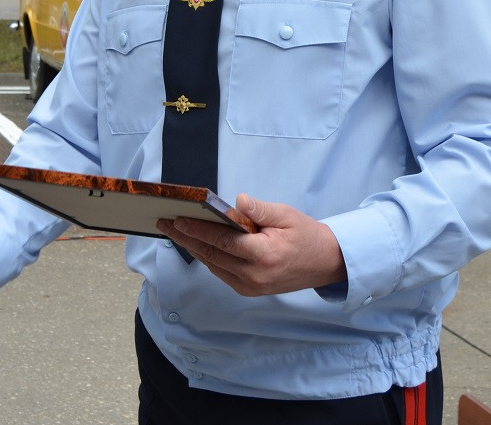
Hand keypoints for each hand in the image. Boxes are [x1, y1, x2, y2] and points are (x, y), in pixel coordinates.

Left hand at [157, 193, 345, 296]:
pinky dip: (207, 257)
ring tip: (174, 231)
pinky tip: (196, 244)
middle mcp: (254, 276)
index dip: (198, 229)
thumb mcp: (287, 215)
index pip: (222, 241)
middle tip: (165, 223)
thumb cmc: (307, 236)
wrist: (326, 264)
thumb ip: (260, 210)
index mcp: (264, 255)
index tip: (178, 219)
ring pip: (213, 265)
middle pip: (211, 255)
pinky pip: (221, 272)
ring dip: (193, 248)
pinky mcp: (249, 290)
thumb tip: (238, 201)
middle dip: (185, 238)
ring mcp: (250, 287)